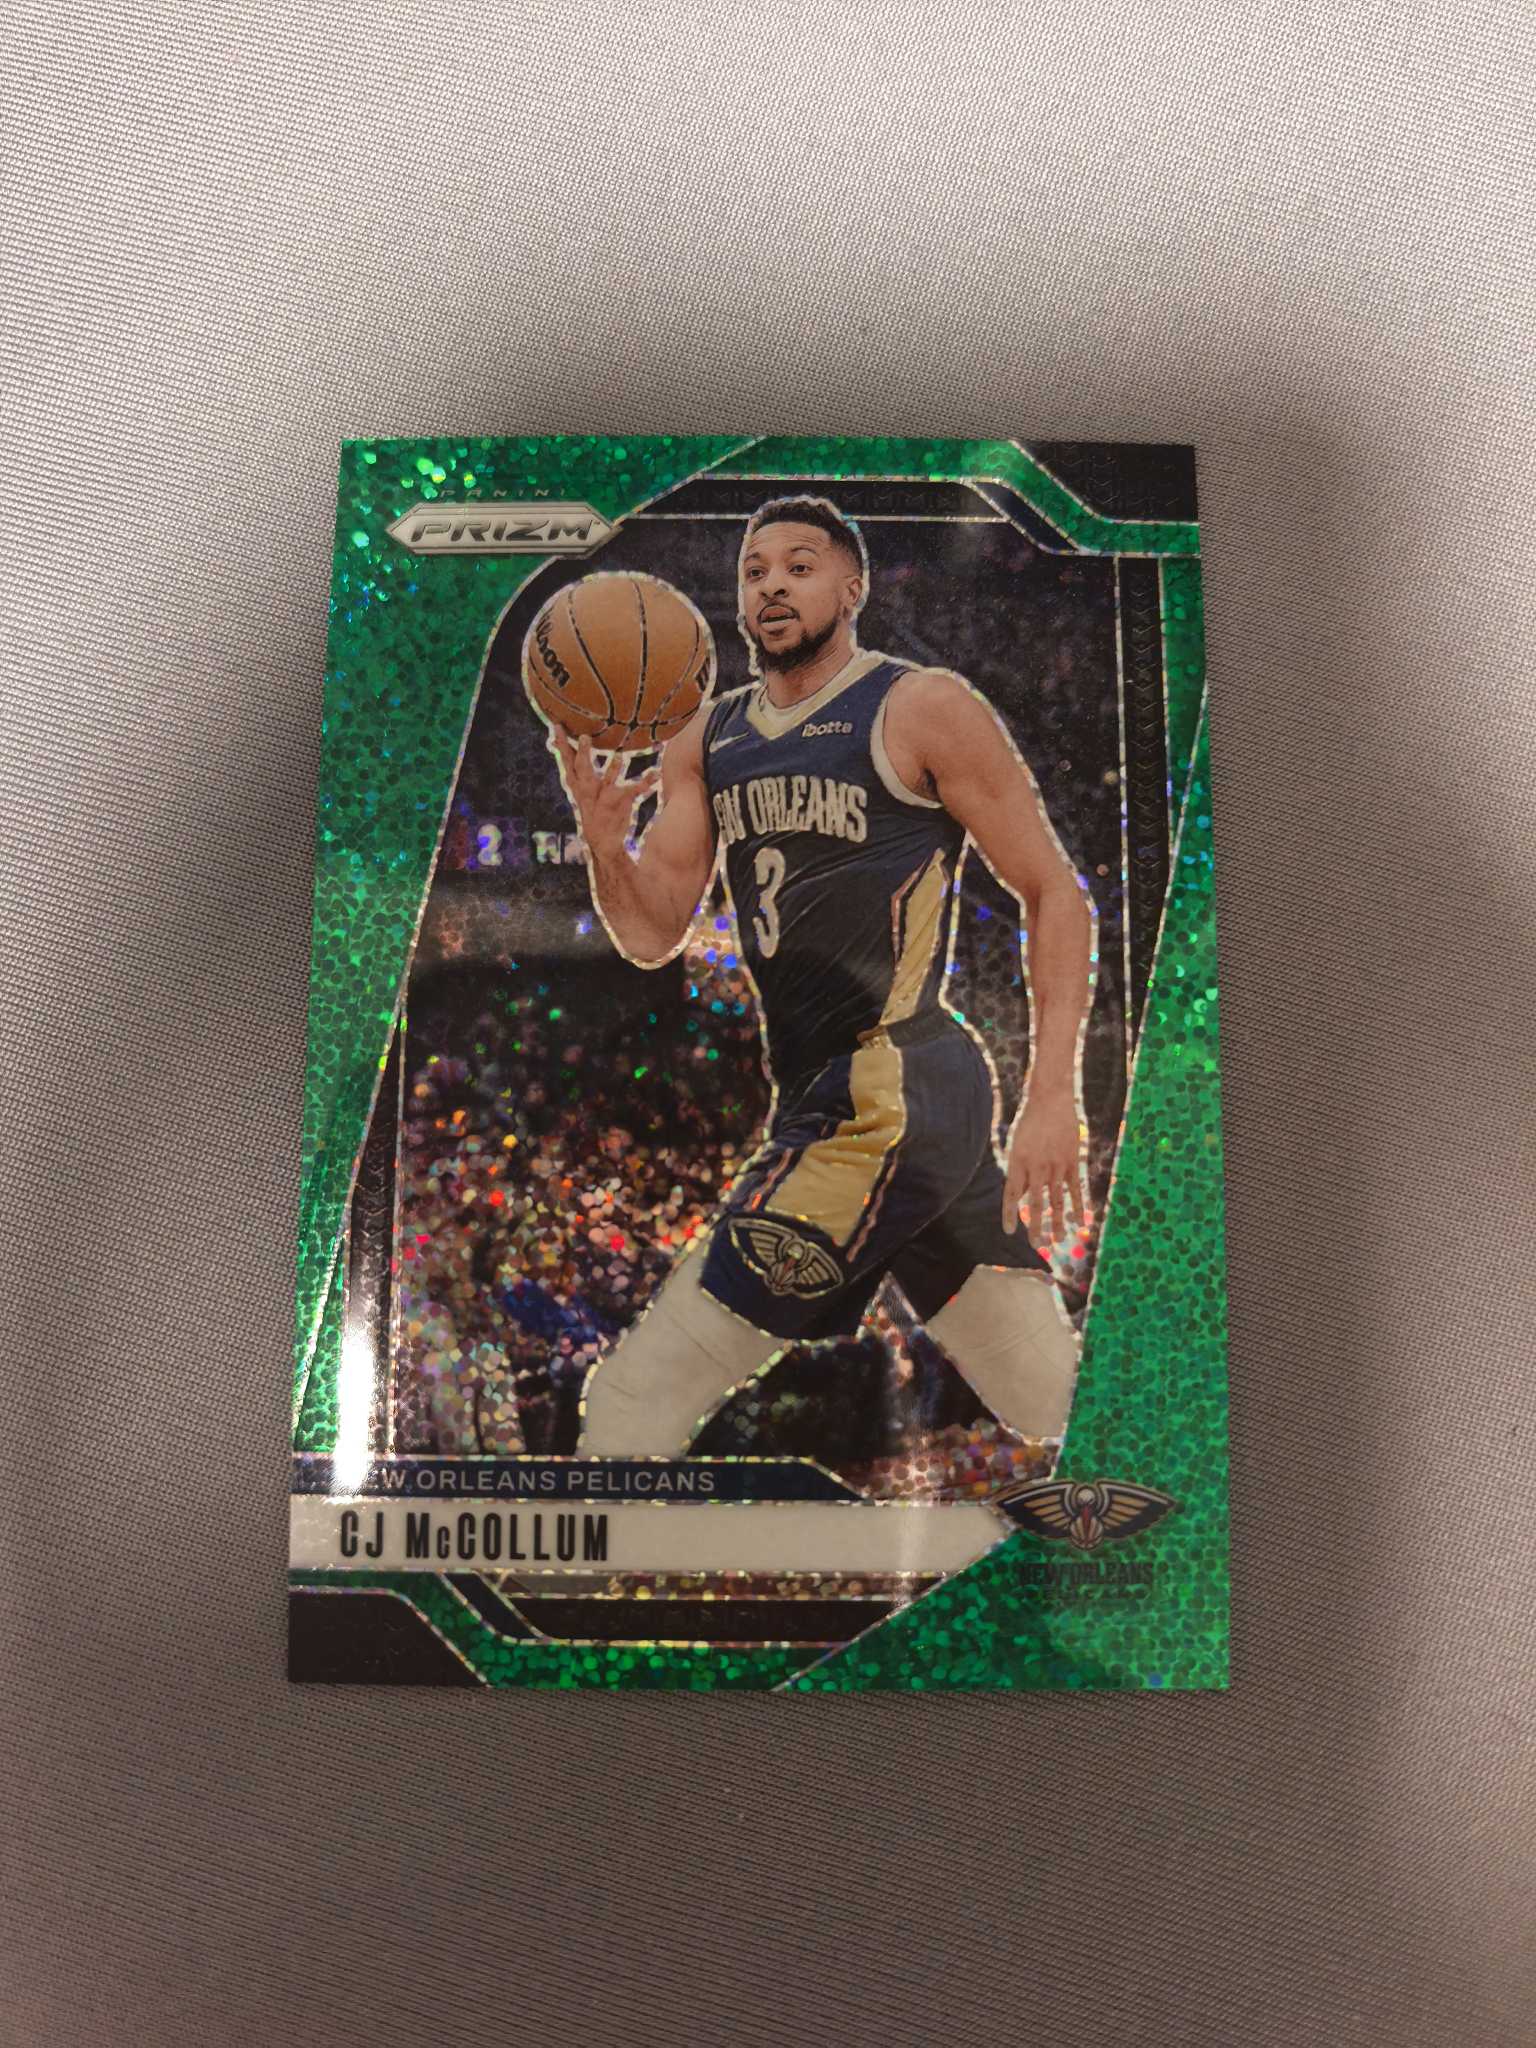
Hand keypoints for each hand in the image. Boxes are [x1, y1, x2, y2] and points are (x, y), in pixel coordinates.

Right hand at [549, 731, 659, 856]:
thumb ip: (578, 771)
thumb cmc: (593, 812)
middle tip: (585, 737)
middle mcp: (588, 790)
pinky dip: (645, 781)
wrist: (603, 842)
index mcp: (578, 786)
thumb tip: (571, 747)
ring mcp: (604, 797)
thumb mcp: (581, 792)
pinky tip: (655, 773)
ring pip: (607, 781)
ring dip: (612, 769)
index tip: (557, 726)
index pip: (566, 762)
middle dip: (583, 754)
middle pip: (582, 770)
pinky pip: (634, 790)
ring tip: (619, 756)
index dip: (560, 744)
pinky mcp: (620, 802)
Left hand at [1002, 1086, 1087, 1246]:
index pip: (1011, 1195)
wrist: (1050, 1098)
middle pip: (1035, 1203)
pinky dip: (1079, 1205)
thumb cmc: (1029, 1122)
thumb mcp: (1016, 1144)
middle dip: (1036, 1226)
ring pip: (1057, 1200)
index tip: (1009, 1232)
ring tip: (1059, 1240)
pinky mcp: (1072, 1161)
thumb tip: (1023, 1197)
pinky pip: (1076, 1188)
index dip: (1009, 1214)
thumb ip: (1019, 1171)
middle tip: (1038, 1245)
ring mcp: (1056, 1164)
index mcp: (1017, 1161)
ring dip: (1058, 1222)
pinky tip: (1081, 1221)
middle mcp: (1036, 1166)